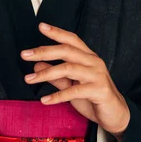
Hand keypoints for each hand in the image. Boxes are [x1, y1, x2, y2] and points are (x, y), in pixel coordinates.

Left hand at [21, 23, 129, 137]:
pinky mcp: (99, 90)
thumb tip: (36, 65)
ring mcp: (97, 75)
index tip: (41, 26)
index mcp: (88, 57)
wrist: (115, 115)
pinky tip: (44, 100)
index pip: (72, 39)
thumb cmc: (92, 98)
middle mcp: (94, 62)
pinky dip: (57, 95)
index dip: (57, 32)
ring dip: (46, 73)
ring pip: (68, 69)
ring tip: (29, 80)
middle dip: (44, 51)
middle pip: (67, 50)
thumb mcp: (71, 85)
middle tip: (25, 55)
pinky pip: (75, 91)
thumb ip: (55, 75)